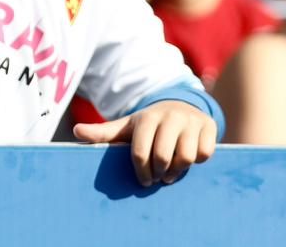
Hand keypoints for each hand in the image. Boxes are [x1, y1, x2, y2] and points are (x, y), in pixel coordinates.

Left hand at [73, 100, 216, 185]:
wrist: (180, 107)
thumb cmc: (149, 124)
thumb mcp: (127, 127)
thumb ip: (102, 132)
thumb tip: (76, 131)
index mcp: (147, 117)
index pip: (140, 152)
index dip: (141, 171)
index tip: (143, 179)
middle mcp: (170, 115)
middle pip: (163, 156)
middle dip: (159, 172)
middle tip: (158, 177)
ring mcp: (191, 120)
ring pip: (186, 157)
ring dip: (178, 171)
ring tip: (172, 172)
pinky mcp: (209, 126)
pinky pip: (204, 153)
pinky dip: (197, 160)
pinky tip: (189, 157)